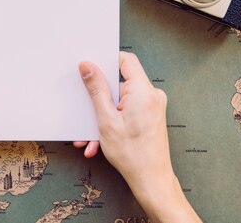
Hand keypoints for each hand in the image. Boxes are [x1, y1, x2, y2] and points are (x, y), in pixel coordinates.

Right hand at [75, 52, 200, 222]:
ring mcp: (153, 106)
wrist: (152, 180)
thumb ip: (97, 89)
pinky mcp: (151, 115)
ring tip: (93, 135)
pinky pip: (128, 110)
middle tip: (87, 111)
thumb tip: (88, 66)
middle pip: (120, 83)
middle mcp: (151, 95)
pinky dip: (114, 121)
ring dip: (104, 116)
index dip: (107, 60)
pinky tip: (101, 140)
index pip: (126, 60)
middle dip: (100, 99)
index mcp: (143, 91)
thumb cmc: (133, 155)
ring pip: (121, 101)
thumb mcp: (106, 119)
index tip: (91, 68)